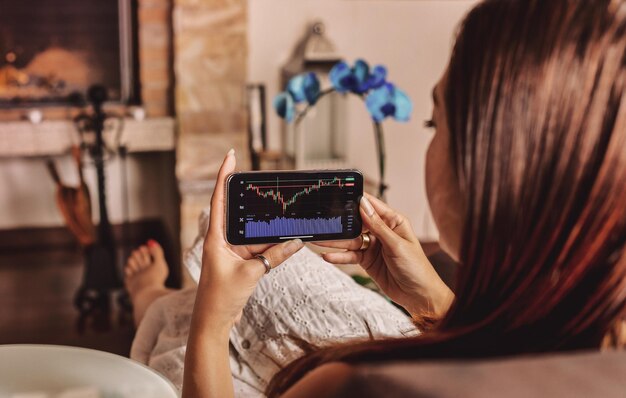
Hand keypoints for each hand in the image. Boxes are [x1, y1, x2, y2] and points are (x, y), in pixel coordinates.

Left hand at [191, 150, 304, 334]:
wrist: (214, 322)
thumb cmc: (221, 298)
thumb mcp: (251, 274)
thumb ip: (274, 256)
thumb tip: (296, 242)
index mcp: (215, 238)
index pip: (219, 199)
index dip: (224, 176)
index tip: (230, 156)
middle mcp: (222, 240)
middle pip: (240, 213)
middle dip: (256, 202)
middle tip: (270, 185)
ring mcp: (232, 251)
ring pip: (254, 233)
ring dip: (269, 231)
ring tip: (287, 218)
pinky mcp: (240, 262)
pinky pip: (259, 248)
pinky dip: (272, 247)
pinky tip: (288, 242)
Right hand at [318, 193, 453, 317]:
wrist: (418, 295)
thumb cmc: (416, 268)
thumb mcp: (397, 245)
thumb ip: (378, 226)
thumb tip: (363, 204)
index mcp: (393, 222)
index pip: (372, 206)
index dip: (357, 200)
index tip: (340, 194)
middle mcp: (381, 231)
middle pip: (357, 223)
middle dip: (340, 222)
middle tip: (322, 220)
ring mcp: (373, 246)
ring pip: (350, 240)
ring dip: (335, 241)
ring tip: (318, 240)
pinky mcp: (366, 260)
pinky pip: (350, 255)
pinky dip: (339, 256)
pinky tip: (328, 256)